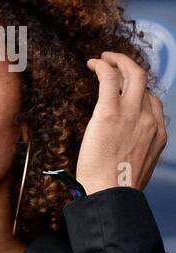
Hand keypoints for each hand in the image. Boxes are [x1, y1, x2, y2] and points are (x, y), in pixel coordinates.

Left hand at [76, 52, 167, 193]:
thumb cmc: (116, 188)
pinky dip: (103, 66)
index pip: (153, 103)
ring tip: (103, 58)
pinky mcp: (109, 113)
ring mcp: (132, 114)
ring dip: (118, 62)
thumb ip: (135, 153)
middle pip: (144, 84)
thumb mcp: (136, 168)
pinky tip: (93, 63)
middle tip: (114, 63)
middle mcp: (149, 120)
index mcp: (158, 134)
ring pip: (133, 74)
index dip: (139, 92)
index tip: (124, 89)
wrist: (110, 194)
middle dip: (131, 69)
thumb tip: (122, 153)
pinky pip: (110, 79)